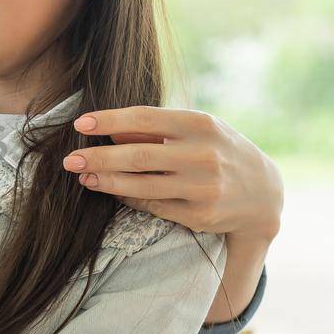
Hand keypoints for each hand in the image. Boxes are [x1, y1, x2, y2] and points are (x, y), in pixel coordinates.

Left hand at [63, 107, 282, 242]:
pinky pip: (152, 205)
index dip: (109, 120)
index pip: (145, 118)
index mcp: (201, 124)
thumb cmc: (218, 150)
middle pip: (137, 156)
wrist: (263, 194)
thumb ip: (155, 130)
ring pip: (141, 185)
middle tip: (70, 160)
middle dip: (98, 158)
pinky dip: (128, 197)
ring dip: (106, 181)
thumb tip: (107, 129)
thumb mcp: (196, 130)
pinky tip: (111, 189)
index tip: (81, 124)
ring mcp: (202, 188)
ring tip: (84, 177)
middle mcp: (203, 155)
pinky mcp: (200, 215)